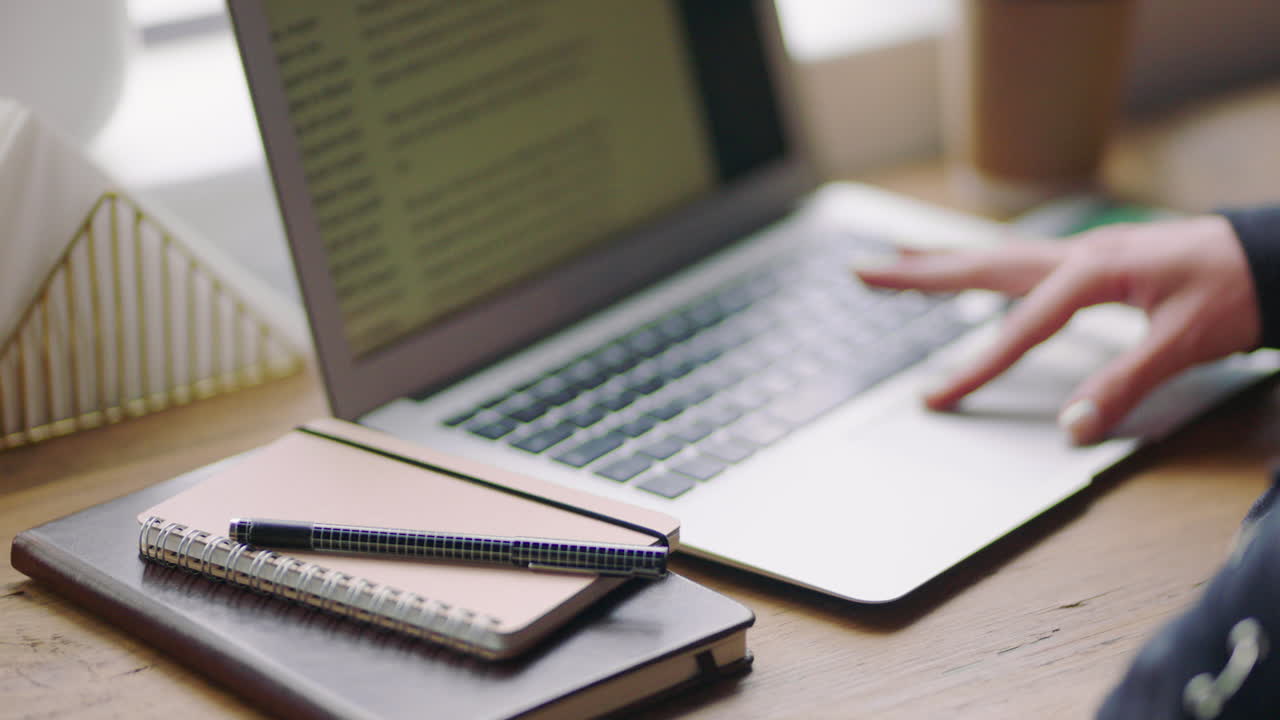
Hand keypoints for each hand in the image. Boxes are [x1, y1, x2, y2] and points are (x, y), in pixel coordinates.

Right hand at [854, 215, 1260, 444]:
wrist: (1275, 253)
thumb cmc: (1237, 287)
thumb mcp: (1186, 341)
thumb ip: (1125, 382)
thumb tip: (1071, 426)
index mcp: (1091, 272)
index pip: (1019, 329)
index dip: (975, 367)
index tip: (935, 397)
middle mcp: (1077, 255)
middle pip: (980, 266)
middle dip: (918, 273)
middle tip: (864, 272)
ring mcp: (1082, 253)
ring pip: (995, 257)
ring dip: (941, 263)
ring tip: (895, 265)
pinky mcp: (1093, 261)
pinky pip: (1020, 262)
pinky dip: (982, 266)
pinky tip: (969, 272)